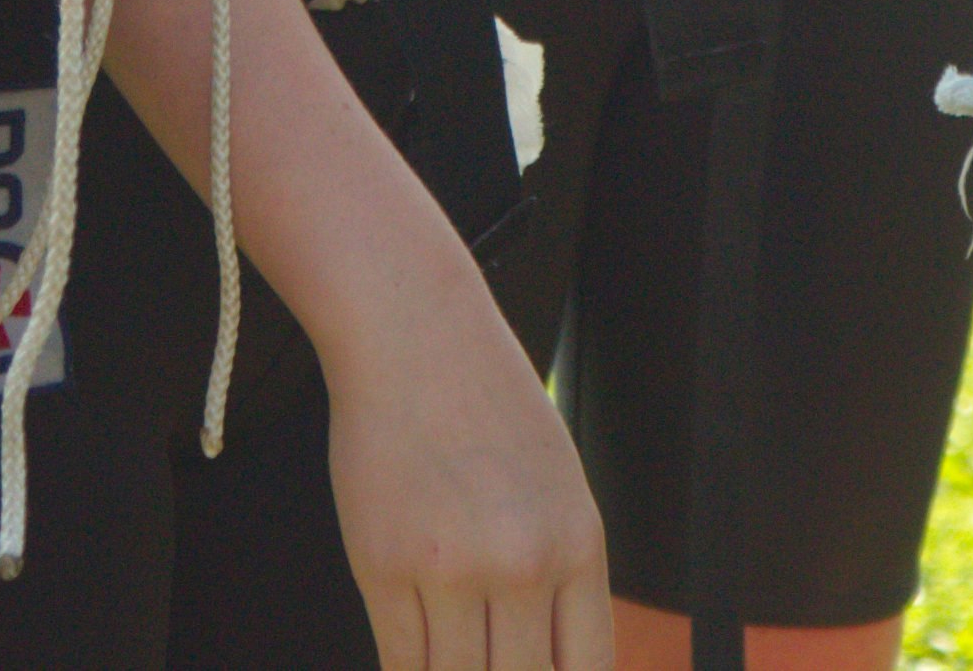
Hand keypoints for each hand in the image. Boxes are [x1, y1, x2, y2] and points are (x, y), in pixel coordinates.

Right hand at [320, 277, 612, 670]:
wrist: (415, 335)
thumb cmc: (485, 402)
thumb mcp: (556, 484)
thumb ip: (558, 570)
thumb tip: (548, 654)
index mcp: (578, 543)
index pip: (588, 668)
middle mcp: (523, 564)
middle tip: (489, 661)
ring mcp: (451, 570)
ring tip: (450, 656)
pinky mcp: (384, 567)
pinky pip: (401, 662)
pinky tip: (412, 657)